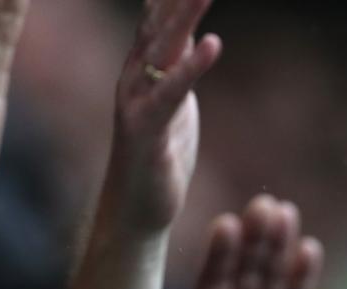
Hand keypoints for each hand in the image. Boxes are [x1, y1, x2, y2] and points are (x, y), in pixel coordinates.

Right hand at [102, 0, 222, 233]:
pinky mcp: (145, 131)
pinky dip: (191, 69)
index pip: (158, 12)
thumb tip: (190, 33)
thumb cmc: (157, 157)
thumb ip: (179, 66)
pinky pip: (170, 94)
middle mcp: (133, 77)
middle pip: (158, 19)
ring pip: (161, 49)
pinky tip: (213, 45)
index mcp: (142, 67)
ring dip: (185, 14)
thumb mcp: (174, 102)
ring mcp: (135, 102)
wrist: (136, 211)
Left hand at [162, 196, 323, 288]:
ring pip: (269, 278)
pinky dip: (301, 278)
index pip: (212, 283)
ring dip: (277, 248)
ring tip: (286, 214)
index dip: (219, 256)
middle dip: (254, 241)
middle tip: (264, 205)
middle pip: (244, 272)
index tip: (226, 224)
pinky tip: (309, 250)